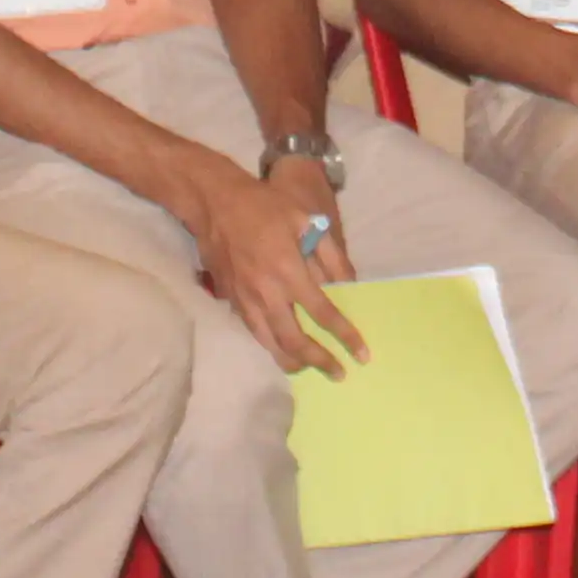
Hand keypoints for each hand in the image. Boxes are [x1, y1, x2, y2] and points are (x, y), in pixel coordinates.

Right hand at [185, 159, 365, 378]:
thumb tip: (351, 284)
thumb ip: (331, 255)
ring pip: (271, 345)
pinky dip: (272, 347)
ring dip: (294, 361)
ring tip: (311, 369)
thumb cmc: (265, 208)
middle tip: (338, 373)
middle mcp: (267, 293)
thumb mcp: (306, 220)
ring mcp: (246, 301)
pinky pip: (255, 333)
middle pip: (295, 341)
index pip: (323, 313)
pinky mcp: (232, 303)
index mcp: (289, 271)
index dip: (345, 336)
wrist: (216, 204)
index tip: (362, 354)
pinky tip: (282, 349)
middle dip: (320, 361)